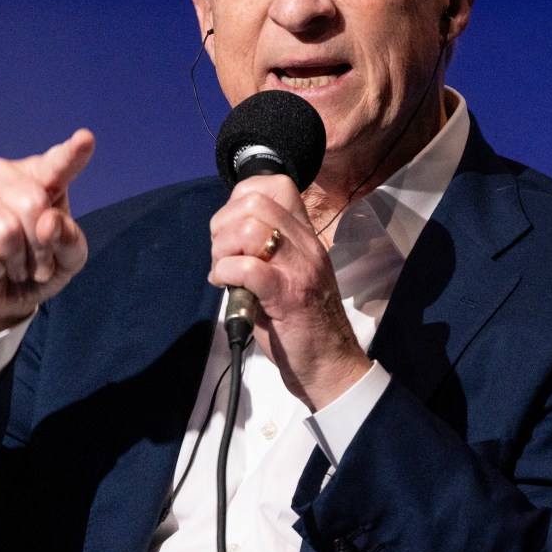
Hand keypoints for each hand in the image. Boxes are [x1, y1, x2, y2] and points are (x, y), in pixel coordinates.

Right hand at [0, 129, 94, 333]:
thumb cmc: (35, 268)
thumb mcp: (67, 259)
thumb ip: (69, 239)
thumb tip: (49, 222)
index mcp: (41, 177)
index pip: (58, 164)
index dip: (72, 154)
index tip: (85, 139)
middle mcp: (3, 174)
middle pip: (33, 203)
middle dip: (41, 245)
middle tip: (37, 263)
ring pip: (6, 230)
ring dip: (17, 262)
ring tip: (13, 266)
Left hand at [208, 174, 370, 409]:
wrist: (330, 365)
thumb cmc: (303, 324)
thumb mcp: (289, 274)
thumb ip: (265, 250)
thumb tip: (226, 236)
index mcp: (305, 237)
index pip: (276, 185)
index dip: (240, 198)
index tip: (230, 227)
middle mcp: (305, 245)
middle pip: (255, 201)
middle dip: (223, 225)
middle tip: (222, 254)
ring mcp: (298, 269)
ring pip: (250, 229)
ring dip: (222, 249)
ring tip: (222, 271)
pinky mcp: (287, 296)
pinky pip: (248, 268)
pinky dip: (225, 273)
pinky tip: (225, 285)